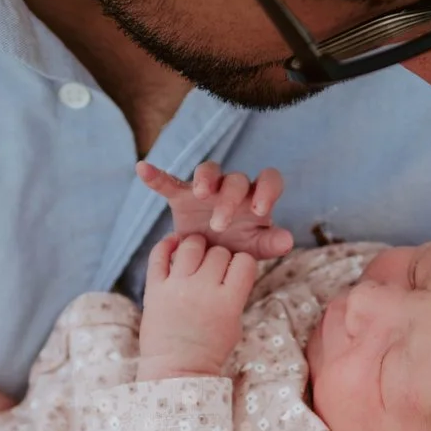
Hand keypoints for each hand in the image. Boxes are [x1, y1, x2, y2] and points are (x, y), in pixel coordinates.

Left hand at [136, 233, 260, 378]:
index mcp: (228, 302)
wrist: (176, 370)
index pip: (244, 261)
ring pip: (191, 245)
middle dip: (221, 257)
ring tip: (196, 254)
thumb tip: (231, 265)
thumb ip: (234, 293)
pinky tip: (174, 244)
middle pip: (219, 252)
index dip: (243, 262)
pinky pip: (159, 255)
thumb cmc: (208, 350)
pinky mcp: (154, 289)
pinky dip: (166, 244)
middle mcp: (203, 290)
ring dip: (197, 246)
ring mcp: (176, 287)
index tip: (237, 269)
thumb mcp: (234, 323)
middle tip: (215, 268)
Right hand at [138, 160, 292, 258]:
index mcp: (255, 198)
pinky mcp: (182, 196)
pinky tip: (142, 169)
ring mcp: (207, 190)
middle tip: (220, 225)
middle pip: (235, 180)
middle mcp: (232, 188)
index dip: (267, 190)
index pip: (269, 180)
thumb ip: (270, 243)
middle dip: (229, 200)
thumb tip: (288, 240)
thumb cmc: (237, 251)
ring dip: (205, 179)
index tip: (262, 210)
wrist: (207, 262)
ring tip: (200, 193)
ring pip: (207, 171)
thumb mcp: (254, 251)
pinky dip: (156, 176)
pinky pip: (169, 182)